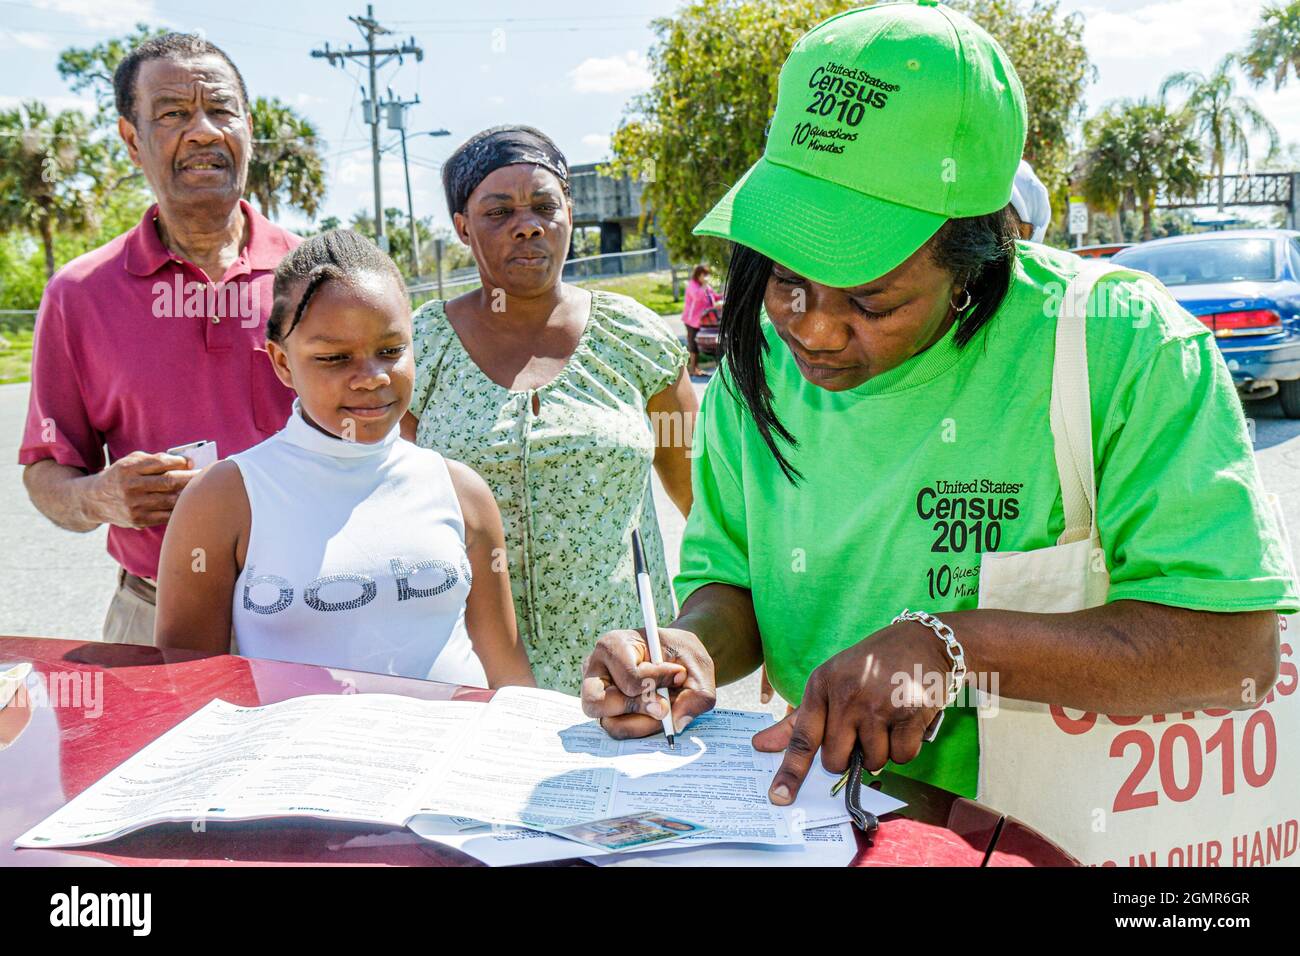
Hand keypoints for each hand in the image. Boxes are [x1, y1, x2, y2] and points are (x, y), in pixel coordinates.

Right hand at [86, 451, 197, 528]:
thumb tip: (186, 462)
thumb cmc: (121, 476)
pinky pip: (166, 515)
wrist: (94, 500)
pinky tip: (189, 505)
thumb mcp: (131, 461)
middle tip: (207, 476)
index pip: (161, 463)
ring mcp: (134, 505)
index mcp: (129, 468)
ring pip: (170, 500)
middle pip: (169, 482)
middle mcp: (130, 487)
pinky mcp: (138, 520)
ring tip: (202, 491)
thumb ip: (155, 459)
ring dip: (189, 495)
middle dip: (191, 478)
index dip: (180, 462)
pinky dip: (180, 510)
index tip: (192, 463)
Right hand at [581, 626, 716, 738]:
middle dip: (638, 709)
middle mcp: (595, 669)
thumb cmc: (681, 655)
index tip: (679, 675)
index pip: (629, 677)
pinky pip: (617, 730)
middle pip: (599, 703)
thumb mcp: (698, 666)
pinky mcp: (604, 712)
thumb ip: (697, 694)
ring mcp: (594, 693)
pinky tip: (655, 715)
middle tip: (663, 707)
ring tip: (662, 710)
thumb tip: (676, 723)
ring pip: (609, 724)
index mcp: (614, 645)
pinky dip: (640, 728)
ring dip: (641, 723)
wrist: (677, 656)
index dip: (657, 683)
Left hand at [752, 620, 949, 804]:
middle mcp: (847, 695)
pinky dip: (905, 747)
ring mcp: (879, 705)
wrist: (920, 641)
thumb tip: (760, 745)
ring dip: (880, 751)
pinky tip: (905, 720)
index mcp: (822, 685)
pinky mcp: (910, 713)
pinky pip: (902, 756)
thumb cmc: (868, 666)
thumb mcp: (829, 681)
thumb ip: (798, 720)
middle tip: (859, 732)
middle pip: (836, 759)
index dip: (790, 770)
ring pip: (872, 762)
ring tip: (885, 719)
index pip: (802, 737)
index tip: (779, 796)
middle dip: (847, 756)